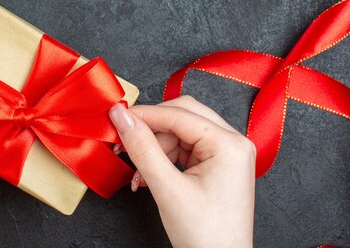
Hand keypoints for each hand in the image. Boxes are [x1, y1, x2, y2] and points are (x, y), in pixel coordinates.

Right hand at [109, 96, 254, 247]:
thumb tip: (123, 117)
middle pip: (182, 116)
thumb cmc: (205, 236)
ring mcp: (228, 153)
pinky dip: (164, 158)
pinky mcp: (219, 164)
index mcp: (229, 144)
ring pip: (181, 132)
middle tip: (124, 141)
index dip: (144, 115)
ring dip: (155, 148)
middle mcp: (233, 143)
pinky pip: (186, 147)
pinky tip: (148, 176)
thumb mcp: (168, 189)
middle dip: (151, 130)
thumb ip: (143, 148)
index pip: (179, 114)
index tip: (116, 116)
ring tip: (138, 174)